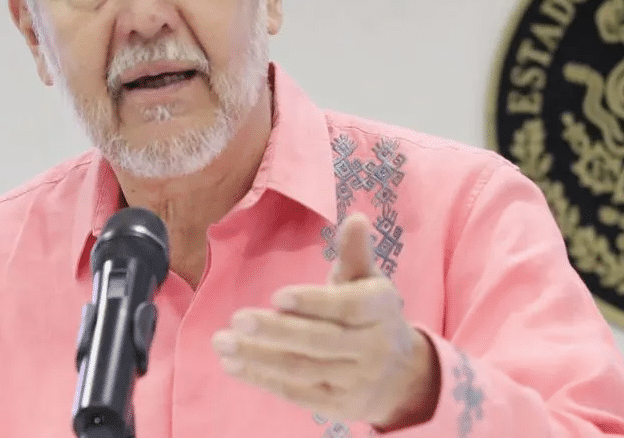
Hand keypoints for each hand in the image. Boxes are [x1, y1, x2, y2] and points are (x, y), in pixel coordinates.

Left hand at [211, 212, 438, 428]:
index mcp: (382, 309)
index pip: (349, 307)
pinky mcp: (338, 405)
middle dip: (276, 331)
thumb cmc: (371, 316)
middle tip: (237, 319)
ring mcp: (356, 380)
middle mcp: (374, 347)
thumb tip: (356, 217)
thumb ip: (356, 252)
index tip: (277, 296)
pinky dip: (263, 378)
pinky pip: (297, 392)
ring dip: (259, 357)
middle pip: (321, 340)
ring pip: (303, 369)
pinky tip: (234, 365)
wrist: (401, 376)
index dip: (313, 302)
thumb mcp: (368, 281)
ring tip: (222, 342)